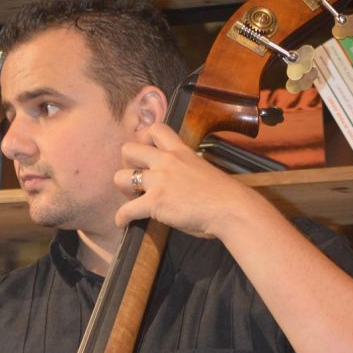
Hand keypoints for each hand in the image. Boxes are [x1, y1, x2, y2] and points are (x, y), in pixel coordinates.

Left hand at [113, 123, 260, 238]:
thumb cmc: (224, 195)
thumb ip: (186, 170)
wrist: (231, 208)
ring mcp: (159, 181)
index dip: (143, 139)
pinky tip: (123, 223)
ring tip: (133, 198)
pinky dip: (121, 218)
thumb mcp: (203, 170)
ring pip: (120, 176)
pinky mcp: (155, 202)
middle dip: (126, 163)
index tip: (145, 154)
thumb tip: (179, 183)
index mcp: (180, 151)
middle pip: (128, 149)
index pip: (155, 129)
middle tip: (136, 177)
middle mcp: (166, 161)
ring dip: (123, 188)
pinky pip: (126, 209)